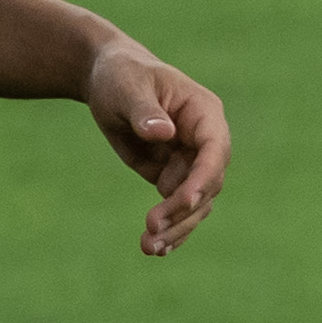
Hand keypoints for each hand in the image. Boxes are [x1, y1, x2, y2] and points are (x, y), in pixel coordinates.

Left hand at [81, 37, 230, 254]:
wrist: (107, 79)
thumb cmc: (122, 74)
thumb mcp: (128, 87)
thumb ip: (145, 111)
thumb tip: (165, 133)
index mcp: (204, 113)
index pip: (214, 150)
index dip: (203, 177)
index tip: (185, 200)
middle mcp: (204, 140)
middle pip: (208, 184)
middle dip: (183, 210)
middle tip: (151, 229)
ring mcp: (189, 161)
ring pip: (196, 204)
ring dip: (177, 228)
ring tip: (148, 247)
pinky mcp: (172, 176)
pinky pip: (179, 208)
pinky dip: (170, 229)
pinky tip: (153, 248)